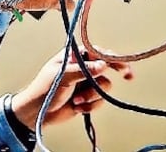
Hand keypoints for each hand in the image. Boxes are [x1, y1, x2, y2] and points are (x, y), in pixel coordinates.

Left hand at [9, 49, 133, 129]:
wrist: (37, 113)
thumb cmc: (43, 90)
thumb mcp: (62, 76)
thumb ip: (83, 70)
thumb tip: (102, 65)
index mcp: (74, 57)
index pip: (97, 52)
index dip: (111, 56)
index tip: (121, 64)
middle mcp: (82, 68)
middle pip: (106, 66)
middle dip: (116, 70)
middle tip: (128, 75)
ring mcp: (86, 83)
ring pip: (104, 86)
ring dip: (91, 95)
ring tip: (77, 100)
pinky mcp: (87, 98)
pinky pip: (99, 100)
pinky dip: (90, 105)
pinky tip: (77, 107)